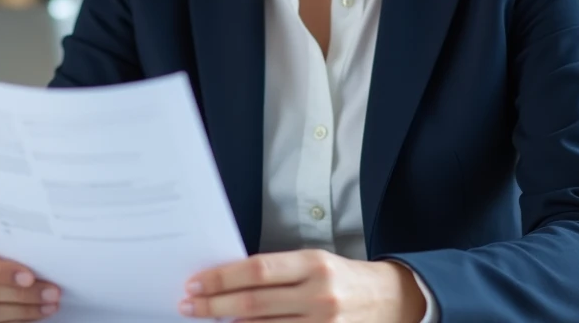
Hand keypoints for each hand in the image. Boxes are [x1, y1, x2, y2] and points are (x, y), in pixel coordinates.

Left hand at [179, 249, 426, 322]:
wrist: (390, 299)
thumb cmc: (342, 276)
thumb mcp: (314, 262)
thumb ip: (277, 273)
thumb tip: (229, 282)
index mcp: (313, 264)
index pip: (257, 270)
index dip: (222, 278)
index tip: (195, 282)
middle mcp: (319, 294)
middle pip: (254, 302)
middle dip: (214, 306)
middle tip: (188, 305)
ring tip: (204, 318)